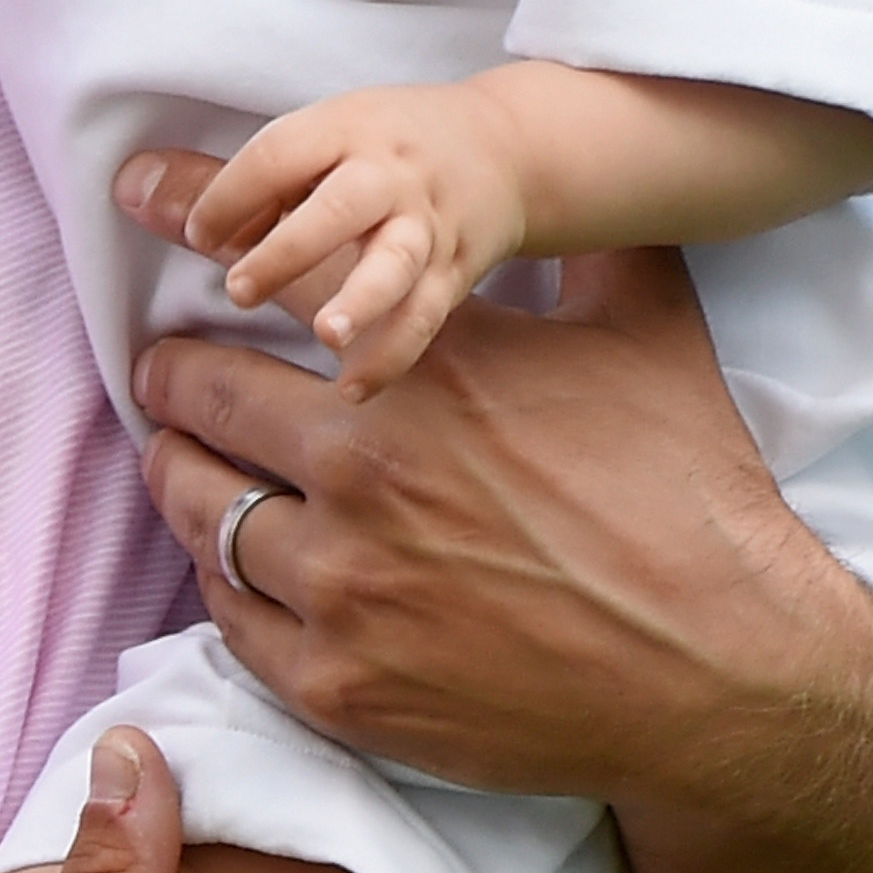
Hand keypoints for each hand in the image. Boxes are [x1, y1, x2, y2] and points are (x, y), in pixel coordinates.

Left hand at [120, 193, 833, 808]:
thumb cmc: (690, 498)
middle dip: (175, 379)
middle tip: (164, 376)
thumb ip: (598, 247)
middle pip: (206, 399)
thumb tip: (596, 188)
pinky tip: (228, 558)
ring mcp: (344, 584)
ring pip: (202, 509)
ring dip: (180, 475)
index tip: (152, 213)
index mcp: (428, 369)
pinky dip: (220, 577)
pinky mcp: (338, 683)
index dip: (200, 231)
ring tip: (178, 461)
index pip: (272, 279)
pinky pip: (230, 617)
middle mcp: (366, 468)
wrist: (720, 671)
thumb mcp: (651, 336)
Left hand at [183, 82, 529, 391]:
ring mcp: (428, 223)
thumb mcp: (312, 144)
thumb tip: (129, 187)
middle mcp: (390, 173)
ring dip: (362, 297)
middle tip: (238, 290)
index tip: (197, 234)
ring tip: (327, 335)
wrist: (508, 148)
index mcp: (345, 130)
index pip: (282, 153)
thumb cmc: (383, 149)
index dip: (234, 192)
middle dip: (291, 247)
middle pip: (343, 204)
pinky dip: (394, 352)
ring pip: (398, 261)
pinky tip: (354, 388)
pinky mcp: (456, 270)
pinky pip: (427, 315)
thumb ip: (225, 180)